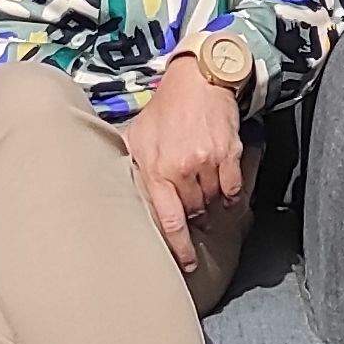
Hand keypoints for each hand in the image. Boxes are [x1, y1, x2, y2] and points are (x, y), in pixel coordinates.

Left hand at [117, 49, 248, 274]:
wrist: (197, 79)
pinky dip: (231, 193)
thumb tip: (110, 190)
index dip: (179, 246)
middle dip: (195, 216)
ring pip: (213, 200)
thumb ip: (130, 165)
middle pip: (193, 211)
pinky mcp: (229, 152)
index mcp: (155, 167)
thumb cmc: (165, 109)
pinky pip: (233, 187)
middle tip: (195, 215)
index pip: (167, 218)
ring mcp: (207, 161)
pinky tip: (225, 191)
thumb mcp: (137, 135)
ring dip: (211, 202)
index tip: (187, 264)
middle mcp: (180, 167)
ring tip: (207, 194)